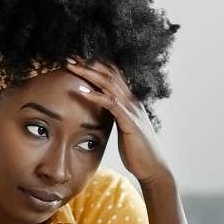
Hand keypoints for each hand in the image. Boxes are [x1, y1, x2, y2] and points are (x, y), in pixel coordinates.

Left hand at [65, 58, 171, 185]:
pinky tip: (82, 91)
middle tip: (70, 56)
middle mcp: (132, 100)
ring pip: (109, 84)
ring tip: (72, 66)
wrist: (153, 167)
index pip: (113, 75)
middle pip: (109, 74)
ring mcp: (132, 110)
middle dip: (89, 63)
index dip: (95, 65)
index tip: (77, 59)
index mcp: (130, 101)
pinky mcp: (130, 122)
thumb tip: (102, 110)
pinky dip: (96, 96)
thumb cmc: (137, 150)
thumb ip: (115, 116)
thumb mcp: (123, 127)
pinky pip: (111, 104)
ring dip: (89, 73)